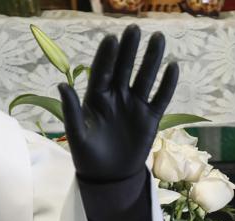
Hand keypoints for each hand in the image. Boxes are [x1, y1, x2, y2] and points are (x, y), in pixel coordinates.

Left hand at [59, 25, 177, 181]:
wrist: (109, 177)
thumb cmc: (88, 156)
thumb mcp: (76, 135)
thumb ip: (70, 110)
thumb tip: (61, 85)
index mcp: (95, 98)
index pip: (102, 72)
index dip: (106, 56)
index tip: (112, 39)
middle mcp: (116, 97)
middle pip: (124, 68)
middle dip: (130, 49)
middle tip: (135, 29)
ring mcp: (134, 106)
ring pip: (144, 78)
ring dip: (151, 59)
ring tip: (159, 39)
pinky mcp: (150, 117)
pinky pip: (160, 97)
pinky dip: (167, 84)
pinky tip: (173, 67)